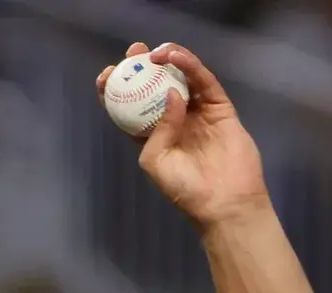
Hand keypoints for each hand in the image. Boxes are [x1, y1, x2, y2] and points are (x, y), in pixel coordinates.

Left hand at [100, 41, 268, 230]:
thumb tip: (171, 95)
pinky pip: (205, 82)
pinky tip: (178, 58)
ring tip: (156, 52)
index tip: (107, 74)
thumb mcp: (155, 161)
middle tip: (134, 51)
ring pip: (182, 78)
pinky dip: (191, 67)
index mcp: (153, 135)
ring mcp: (199, 113)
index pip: (131, 106)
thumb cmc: (184, 189)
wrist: (224, 203)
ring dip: (169, 60)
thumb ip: (157, 128)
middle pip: (157, 85)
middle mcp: (175, 120)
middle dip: (144, 66)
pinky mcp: (220, 109)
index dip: (118, 88)